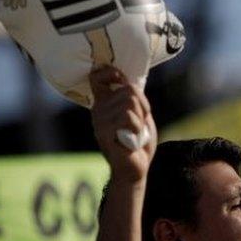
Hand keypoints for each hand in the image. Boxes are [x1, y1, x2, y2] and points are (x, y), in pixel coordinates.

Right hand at [89, 66, 156, 183]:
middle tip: (140, 123)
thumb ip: (134, 98)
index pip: (96, 77)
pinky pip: (127, 117)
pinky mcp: (103, 133)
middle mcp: (98, 109)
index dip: (110, 72)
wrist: (136, 168)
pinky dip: (137, 127)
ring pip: (130, 102)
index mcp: (105, 103)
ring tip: (135, 132)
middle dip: (143, 106)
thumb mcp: (139, 114)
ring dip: (141, 118)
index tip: (121, 80)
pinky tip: (132, 138)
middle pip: (129, 90)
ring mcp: (99, 121)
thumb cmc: (139, 141)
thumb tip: (129, 82)